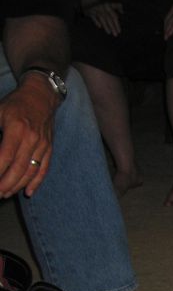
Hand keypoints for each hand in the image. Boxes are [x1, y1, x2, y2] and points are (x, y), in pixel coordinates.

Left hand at [0, 79, 55, 198]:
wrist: (41, 96)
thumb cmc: (15, 104)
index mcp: (17, 128)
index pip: (5, 156)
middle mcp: (32, 139)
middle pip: (18, 168)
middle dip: (5, 184)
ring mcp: (42, 146)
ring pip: (30, 172)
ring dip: (17, 186)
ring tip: (5, 194)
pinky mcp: (49, 149)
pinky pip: (43, 169)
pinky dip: (36, 183)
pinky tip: (28, 193)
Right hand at [84, 1, 123, 36]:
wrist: (89, 0)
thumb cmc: (102, 4)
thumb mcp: (110, 4)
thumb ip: (117, 6)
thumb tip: (122, 12)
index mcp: (108, 5)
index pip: (114, 16)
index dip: (117, 24)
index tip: (119, 31)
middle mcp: (103, 7)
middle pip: (109, 18)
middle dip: (112, 26)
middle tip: (116, 34)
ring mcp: (96, 9)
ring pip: (102, 18)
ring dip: (105, 25)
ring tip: (109, 32)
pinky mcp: (90, 11)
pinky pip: (93, 17)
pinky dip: (96, 21)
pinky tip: (99, 26)